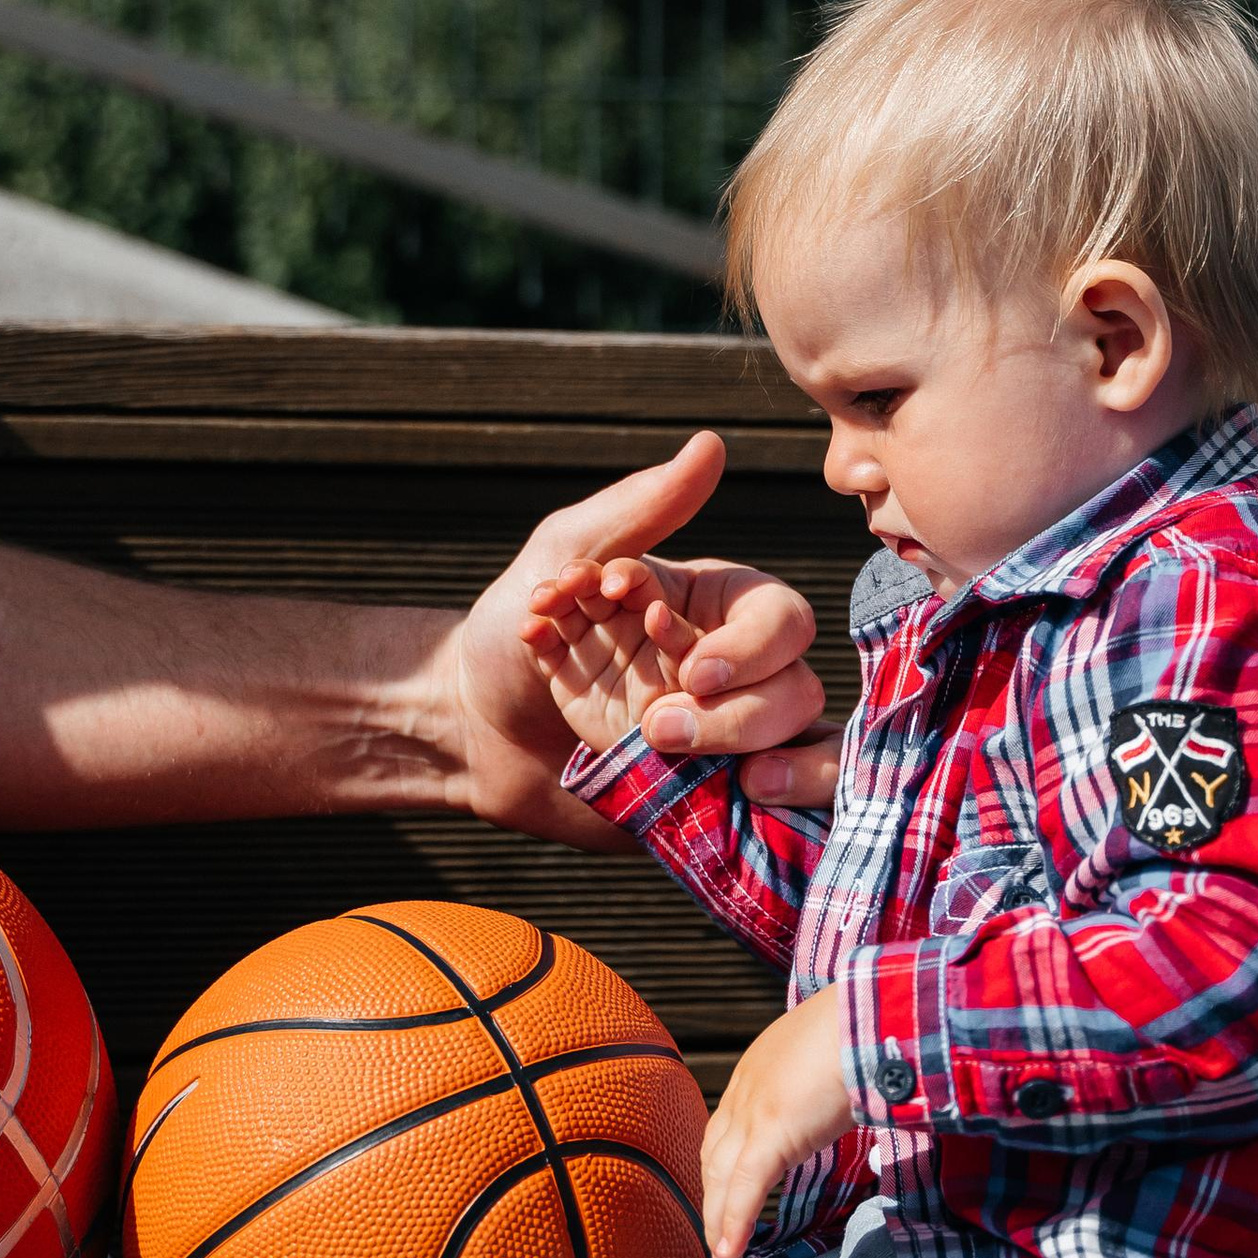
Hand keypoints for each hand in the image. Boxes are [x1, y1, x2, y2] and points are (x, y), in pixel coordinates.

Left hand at [455, 436, 826, 839]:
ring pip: (794, 752)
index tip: (693, 666)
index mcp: (713, 609)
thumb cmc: (510, 627)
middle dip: (738, 713)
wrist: (462, 727)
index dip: (751, 648)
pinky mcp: (702, 800)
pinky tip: (735, 799)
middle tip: (657, 722)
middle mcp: (731, 675)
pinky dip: (771, 804)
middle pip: (796, 691)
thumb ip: (640, 508)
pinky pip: (773, 812)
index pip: (785, 622)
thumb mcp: (564, 553)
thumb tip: (711, 445)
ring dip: (743, 755)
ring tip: (662, 753)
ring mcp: (720, 742)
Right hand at [520, 557, 710, 759]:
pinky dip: (537, 635)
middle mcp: (622, 619)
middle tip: (572, 580)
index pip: (637, 580)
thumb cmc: (715, 710)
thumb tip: (662, 622)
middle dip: (581, 577)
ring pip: (566, 608)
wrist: (681, 762)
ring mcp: (592, 644)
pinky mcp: (567, 673)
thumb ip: (688, 648)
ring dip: (553, 597)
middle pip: (594, 585)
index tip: (617, 587)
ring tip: (542, 600)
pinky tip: (529, 630)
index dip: (625, 576)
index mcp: (658, 606)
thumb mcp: (713, 673)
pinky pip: (548, 648)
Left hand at [701, 985, 853, 1257]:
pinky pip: (745, 1189)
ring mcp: (755, 1110)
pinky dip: (734, 1224)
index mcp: (759, 1067)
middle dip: (712, 1197)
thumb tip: (854, 1098)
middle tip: (714, 1234)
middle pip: (714, 1155)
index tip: (724, 1191)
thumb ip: (831, 1082)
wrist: (871, 1014)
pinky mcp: (772, 1133)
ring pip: (721, 1177)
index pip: (727, 1126)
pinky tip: (730, 1254)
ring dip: (718, 1220)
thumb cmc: (867, 1028)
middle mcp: (746, 1088)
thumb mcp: (836, 1056)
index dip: (722, 1163)